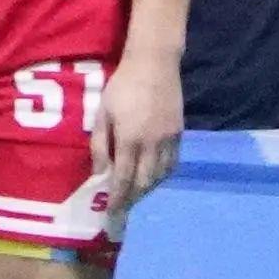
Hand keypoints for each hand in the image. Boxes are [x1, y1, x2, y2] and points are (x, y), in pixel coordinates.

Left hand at [84, 54, 183, 222]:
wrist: (155, 66)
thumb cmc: (121, 87)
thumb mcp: (103, 114)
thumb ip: (100, 145)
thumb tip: (98, 173)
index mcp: (130, 138)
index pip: (124, 177)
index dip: (118, 198)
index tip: (111, 213)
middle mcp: (153, 144)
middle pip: (145, 182)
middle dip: (133, 198)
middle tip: (121, 208)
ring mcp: (170, 140)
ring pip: (161, 176)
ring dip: (147, 189)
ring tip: (134, 196)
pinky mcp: (180, 135)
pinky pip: (172, 164)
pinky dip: (161, 176)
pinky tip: (152, 178)